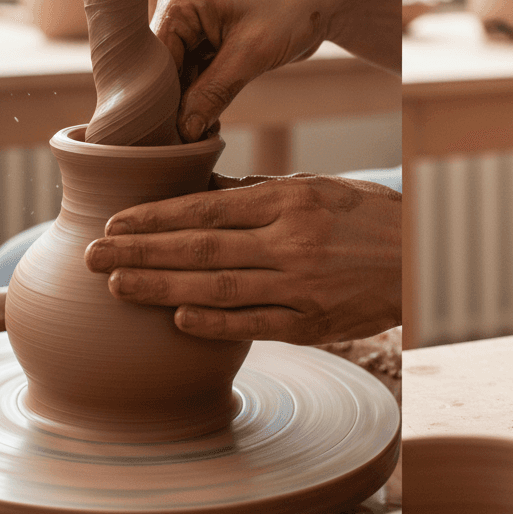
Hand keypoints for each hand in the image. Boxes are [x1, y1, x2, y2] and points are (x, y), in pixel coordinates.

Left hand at [84, 173, 401, 344]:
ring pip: (216, 289)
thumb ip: (259, 195)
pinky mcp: (311, 324)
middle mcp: (292, 242)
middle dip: (140, 251)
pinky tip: (175, 318)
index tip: (114, 221)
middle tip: (92, 255)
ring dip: (160, 287)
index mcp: (291, 200)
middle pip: (200, 248)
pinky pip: (252, 325)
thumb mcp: (318, 188)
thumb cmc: (365, 216)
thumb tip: (199, 193)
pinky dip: (211, 323)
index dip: (155, 216)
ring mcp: (301, 286)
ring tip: (117, 286)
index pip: (207, 208)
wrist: (420, 260)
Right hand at [152, 0, 400, 140]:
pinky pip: (200, 72)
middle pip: (163, 68)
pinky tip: (210, 123)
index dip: (158, 99)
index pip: (153, 59)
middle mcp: (180, 8)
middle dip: (175, 104)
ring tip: (199, 136)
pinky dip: (206, 95)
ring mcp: (197, 23)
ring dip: (191, 103)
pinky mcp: (215, 37)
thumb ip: (213, 93)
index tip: (166, 136)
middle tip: (184, 142)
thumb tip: (184, 132)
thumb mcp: (251, 54)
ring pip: (182, 74)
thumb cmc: (292, 6)